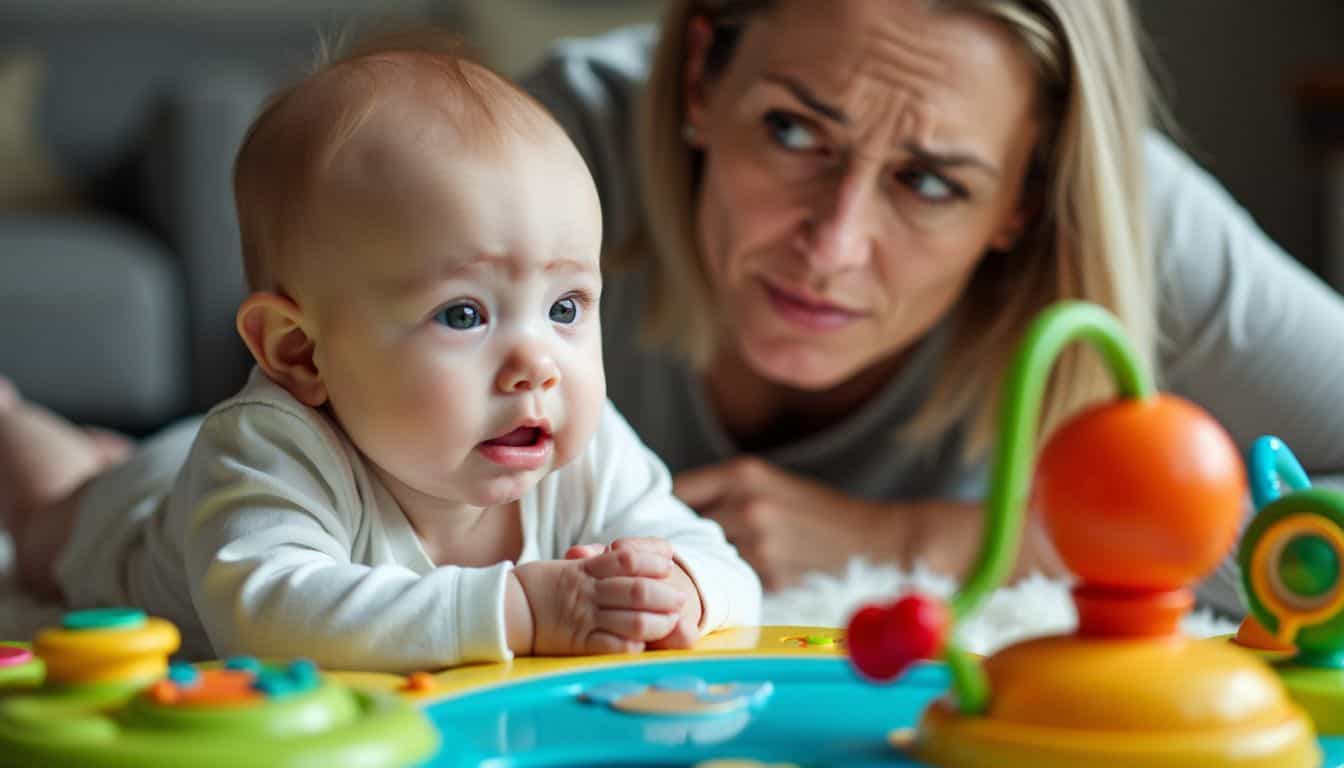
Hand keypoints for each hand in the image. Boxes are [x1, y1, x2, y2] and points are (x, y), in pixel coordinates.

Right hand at [512, 547, 686, 655]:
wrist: (503, 608)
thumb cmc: (539, 585)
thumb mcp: (568, 566)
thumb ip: (596, 562)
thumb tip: (622, 550)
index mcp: (586, 569)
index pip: (627, 558)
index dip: (652, 559)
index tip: (668, 563)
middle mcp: (588, 591)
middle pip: (636, 589)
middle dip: (664, 594)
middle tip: (681, 599)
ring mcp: (584, 617)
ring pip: (631, 619)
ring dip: (657, 621)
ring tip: (671, 621)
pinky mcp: (578, 642)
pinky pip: (611, 645)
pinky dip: (632, 644)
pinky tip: (644, 643)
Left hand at [673, 458, 887, 589]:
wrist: (874, 541)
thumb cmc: (820, 512)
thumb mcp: (773, 483)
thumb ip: (727, 491)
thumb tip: (675, 506)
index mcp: (744, 474)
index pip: (679, 489)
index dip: (666, 506)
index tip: (660, 516)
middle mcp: (746, 505)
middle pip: (686, 526)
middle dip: (682, 538)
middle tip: (680, 547)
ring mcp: (758, 543)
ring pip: (707, 557)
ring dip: (704, 564)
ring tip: (711, 566)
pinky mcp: (769, 577)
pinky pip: (733, 580)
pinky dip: (732, 582)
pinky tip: (742, 582)